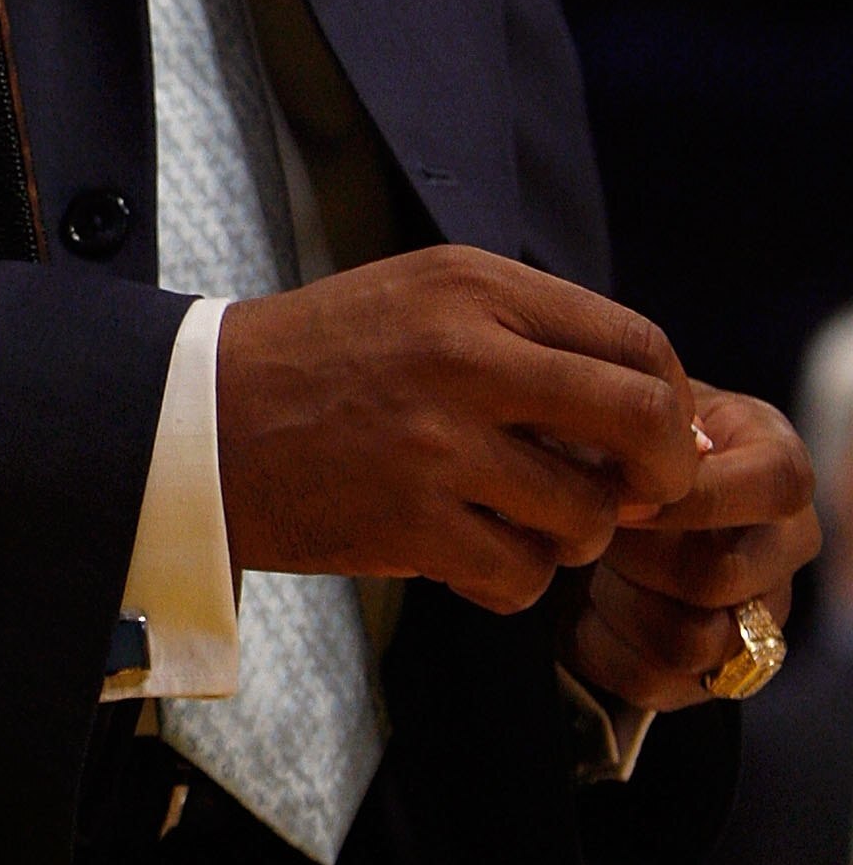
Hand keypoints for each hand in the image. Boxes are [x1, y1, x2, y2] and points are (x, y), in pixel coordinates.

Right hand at [216, 246, 699, 611]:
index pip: (635, 341)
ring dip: (569, 536)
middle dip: (660, 474)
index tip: (649, 439)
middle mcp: (466, 352)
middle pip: (641, 419)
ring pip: (587, 514)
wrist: (197, 416)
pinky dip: (510, 580)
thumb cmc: (318, 360)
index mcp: (474, 285)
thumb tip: (642, 407)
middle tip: (632, 497)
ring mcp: (439, 440)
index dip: (668, 402)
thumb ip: (526, 335)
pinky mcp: (410, 520)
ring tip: (515, 521)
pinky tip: (466, 555)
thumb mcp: (421, 299)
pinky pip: (522, 575)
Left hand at [560, 387, 819, 710]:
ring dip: (618, 601)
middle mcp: (785, 546)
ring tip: (592, 564)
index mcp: (776, 465)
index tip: (623, 498)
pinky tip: (587, 605)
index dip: (696, 497)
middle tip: (592, 529)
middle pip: (721, 576)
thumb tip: (623, 472)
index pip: (777, 487)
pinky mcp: (714, 674)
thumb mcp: (625, 417)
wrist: (593, 505)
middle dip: (636, 555)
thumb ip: (632, 432)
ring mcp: (759, 617)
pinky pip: (655, 682)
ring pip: (691, 640)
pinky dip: (601, 645)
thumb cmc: (615, 447)